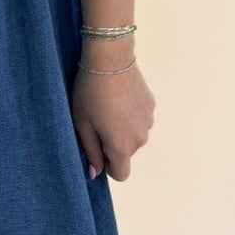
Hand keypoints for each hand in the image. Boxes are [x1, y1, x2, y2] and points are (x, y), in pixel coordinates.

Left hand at [70, 58, 153, 181]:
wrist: (110, 60)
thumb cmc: (90, 94)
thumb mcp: (82, 125)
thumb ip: (91, 152)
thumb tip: (95, 173)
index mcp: (122, 147)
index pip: (121, 174)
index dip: (107, 166)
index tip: (97, 148)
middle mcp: (141, 138)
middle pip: (127, 153)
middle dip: (113, 145)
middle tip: (97, 121)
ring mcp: (149, 121)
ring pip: (134, 136)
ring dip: (123, 129)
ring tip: (108, 107)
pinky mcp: (152, 105)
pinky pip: (140, 119)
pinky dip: (131, 115)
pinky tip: (119, 97)